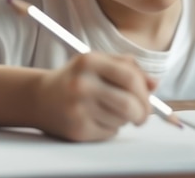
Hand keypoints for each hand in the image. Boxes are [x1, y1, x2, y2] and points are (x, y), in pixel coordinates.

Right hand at [33, 52, 155, 141]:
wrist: (40, 97)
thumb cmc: (76, 77)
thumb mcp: (99, 63)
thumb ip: (128, 67)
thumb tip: (154, 84)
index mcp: (90, 61)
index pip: (130, 77)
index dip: (144, 91)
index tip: (149, 99)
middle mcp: (82, 84)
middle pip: (128, 104)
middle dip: (142, 112)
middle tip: (142, 116)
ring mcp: (77, 108)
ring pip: (121, 120)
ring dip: (124, 119)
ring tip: (111, 111)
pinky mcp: (77, 129)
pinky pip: (109, 133)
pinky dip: (111, 128)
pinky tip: (98, 119)